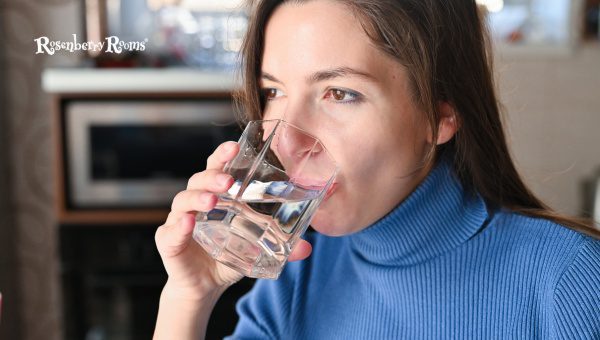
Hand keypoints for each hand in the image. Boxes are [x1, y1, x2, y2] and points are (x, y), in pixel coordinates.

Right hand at [155, 141, 312, 299]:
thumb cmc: (228, 256)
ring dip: (197, 198)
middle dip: (213, 177)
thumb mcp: (256, 250)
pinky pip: (170, 232)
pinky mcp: (168, 242)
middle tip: (229, 181)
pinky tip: (188, 224)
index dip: (223, 155)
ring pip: (183, 201)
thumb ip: (281, 247)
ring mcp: (179, 221)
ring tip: (212, 201)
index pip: (216, 168)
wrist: (205, 286)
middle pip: (198, 180)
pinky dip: (178, 227)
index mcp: (216, 196)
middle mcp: (195, 203)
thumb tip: (307, 248)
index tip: (235, 146)